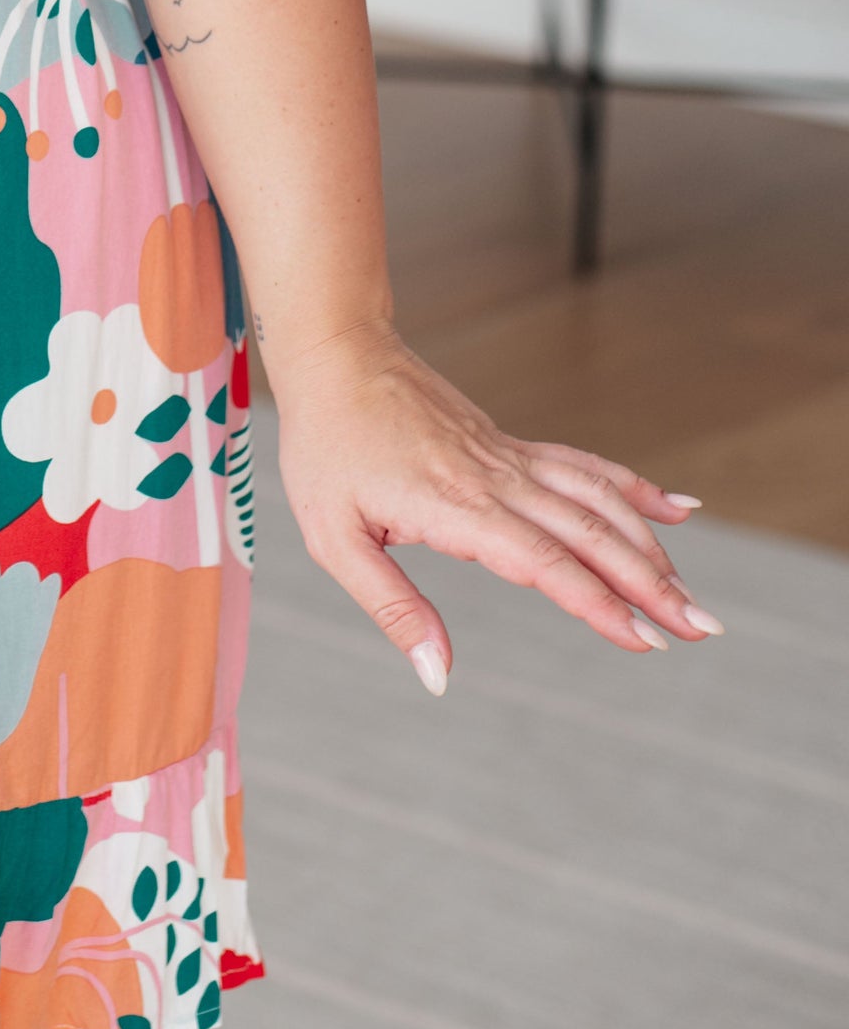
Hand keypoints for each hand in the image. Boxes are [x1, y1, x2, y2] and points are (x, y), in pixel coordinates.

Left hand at [273, 324, 717, 692]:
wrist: (335, 353)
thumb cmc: (326, 448)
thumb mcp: (334, 539)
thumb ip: (392, 607)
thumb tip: (438, 675)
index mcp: (456, 507)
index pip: (545, 562)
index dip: (599, 604)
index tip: (646, 641)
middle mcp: (496, 479)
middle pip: (590, 533)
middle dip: (652, 584)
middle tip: (703, 629)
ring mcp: (508, 457)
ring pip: (597, 501)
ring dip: (651, 546)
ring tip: (691, 594)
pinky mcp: (509, 444)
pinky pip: (582, 466)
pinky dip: (633, 488)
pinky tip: (677, 509)